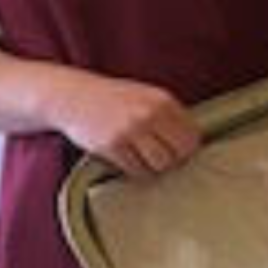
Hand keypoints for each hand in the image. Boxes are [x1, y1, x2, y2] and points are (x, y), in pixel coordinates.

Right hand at [47, 71, 200, 177]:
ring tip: (145, 160)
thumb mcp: (147, 96)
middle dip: (174, 160)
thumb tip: (193, 143)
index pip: (193, 136)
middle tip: (161, 158)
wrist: (73, 96)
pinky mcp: (112, 145)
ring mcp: (130, 130)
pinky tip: (128, 160)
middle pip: (181, 153)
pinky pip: (137, 170)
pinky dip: (136, 170)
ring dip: (155, 167)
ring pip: (161, 164)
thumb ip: (170, 115)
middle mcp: (149, 114)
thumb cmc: (115, 99)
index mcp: (163, 101)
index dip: (188, 148)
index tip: (178, 150)